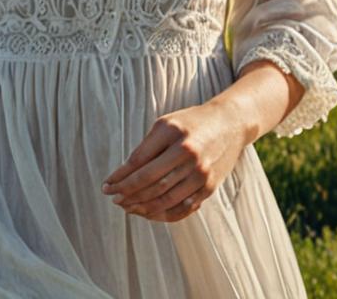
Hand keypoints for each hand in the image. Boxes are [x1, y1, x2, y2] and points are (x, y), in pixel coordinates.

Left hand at [101, 100, 246, 221]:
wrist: (230, 123)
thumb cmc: (191, 122)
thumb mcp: (166, 124)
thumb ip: (148, 147)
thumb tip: (125, 174)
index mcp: (171, 131)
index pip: (139, 161)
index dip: (120, 176)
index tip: (107, 185)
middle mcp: (187, 151)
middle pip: (150, 181)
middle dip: (128, 193)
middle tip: (113, 199)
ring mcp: (200, 171)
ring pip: (164, 198)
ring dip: (142, 206)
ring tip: (127, 207)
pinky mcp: (209, 186)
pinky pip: (183, 207)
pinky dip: (163, 214)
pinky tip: (149, 213)